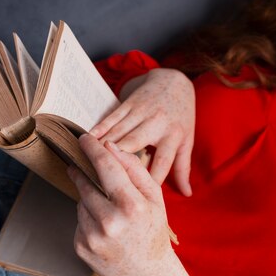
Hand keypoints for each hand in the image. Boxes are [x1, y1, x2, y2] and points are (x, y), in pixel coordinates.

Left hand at [67, 133, 174, 275]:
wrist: (148, 274)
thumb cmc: (152, 230)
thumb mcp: (154, 197)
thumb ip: (134, 169)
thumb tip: (111, 147)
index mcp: (132, 206)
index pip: (106, 167)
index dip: (92, 149)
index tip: (83, 138)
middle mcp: (110, 222)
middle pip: (86, 184)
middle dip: (83, 173)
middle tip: (82, 166)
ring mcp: (93, 237)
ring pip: (81, 202)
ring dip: (89, 199)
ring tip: (108, 211)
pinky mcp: (81, 247)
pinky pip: (78, 220)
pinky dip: (87, 218)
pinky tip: (103, 228)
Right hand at [90, 68, 194, 194]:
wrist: (174, 82)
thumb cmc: (180, 118)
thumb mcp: (186, 141)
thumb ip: (183, 168)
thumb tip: (187, 194)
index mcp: (173, 136)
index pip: (162, 161)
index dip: (149, 178)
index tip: (134, 194)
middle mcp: (157, 124)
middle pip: (134, 143)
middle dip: (117, 158)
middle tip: (102, 176)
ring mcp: (142, 111)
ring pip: (119, 130)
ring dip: (103, 145)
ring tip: (88, 160)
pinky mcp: (129, 103)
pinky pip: (112, 116)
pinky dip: (99, 127)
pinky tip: (88, 138)